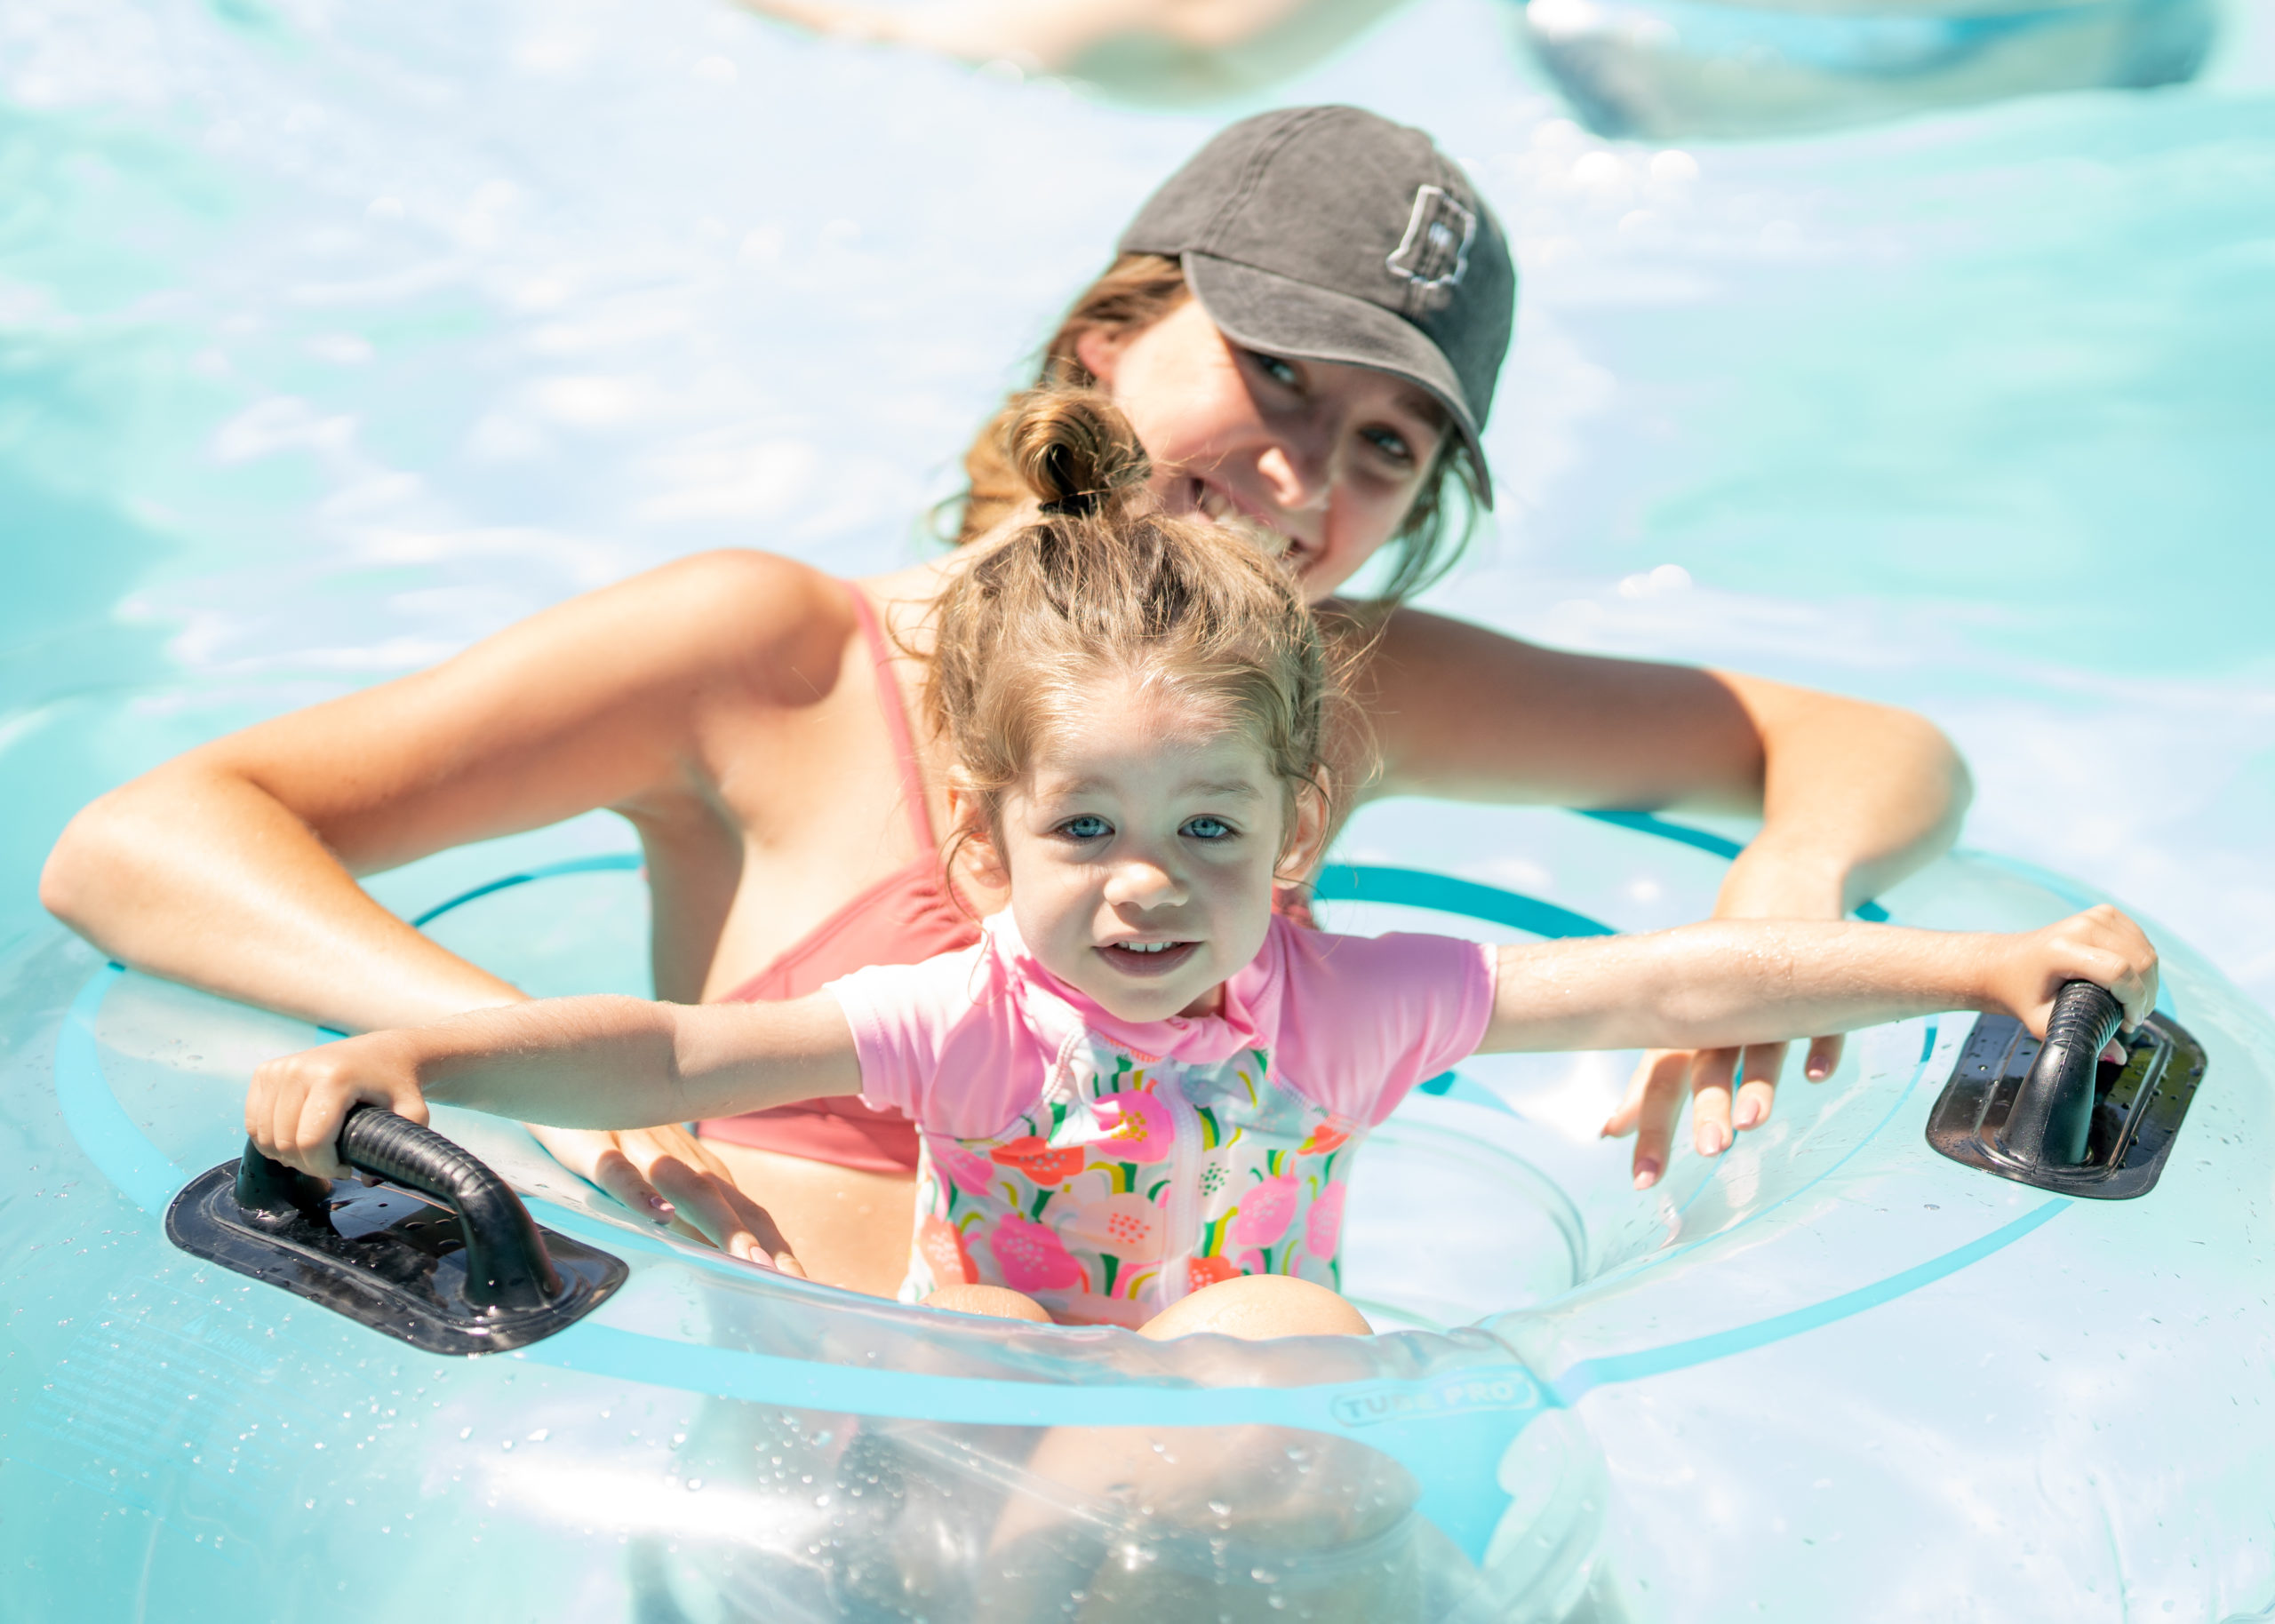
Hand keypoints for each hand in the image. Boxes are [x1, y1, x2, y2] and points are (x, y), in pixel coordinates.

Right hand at [247, 1033, 429, 1179]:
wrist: (385, 1051)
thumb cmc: (398, 1085)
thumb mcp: (412, 1114)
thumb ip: (398, 1148)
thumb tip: (368, 1180)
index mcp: (335, 1078)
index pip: (311, 1142)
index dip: (325, 1167)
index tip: (347, 1168)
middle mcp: (300, 1069)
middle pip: (285, 1143)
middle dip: (309, 1165)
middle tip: (333, 1163)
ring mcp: (279, 1068)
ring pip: (264, 1137)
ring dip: (288, 1156)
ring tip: (317, 1152)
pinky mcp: (266, 1072)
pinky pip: (253, 1123)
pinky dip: (269, 1140)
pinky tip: (297, 1140)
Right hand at [527, 1123, 805, 1275]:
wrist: (565, 1069)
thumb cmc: (616, 1131)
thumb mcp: (656, 1175)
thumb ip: (688, 1214)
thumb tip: (724, 1262)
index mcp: (701, 1174)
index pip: (752, 1215)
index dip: (780, 1250)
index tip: (807, 1288)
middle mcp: (682, 1163)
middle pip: (732, 1206)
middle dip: (766, 1247)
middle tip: (794, 1286)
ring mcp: (642, 1150)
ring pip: (688, 1188)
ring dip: (721, 1224)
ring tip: (750, 1260)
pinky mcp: (595, 1145)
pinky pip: (619, 1170)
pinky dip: (641, 1193)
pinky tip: (658, 1215)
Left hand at [1602, 843, 1849, 1189]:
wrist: (1781, 883)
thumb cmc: (1720, 969)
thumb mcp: (1685, 1017)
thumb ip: (1655, 1075)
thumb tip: (1609, 1131)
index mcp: (1686, 1025)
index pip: (1659, 1081)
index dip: (1648, 1127)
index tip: (1642, 1181)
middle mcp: (1720, 1014)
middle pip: (1706, 1066)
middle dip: (1704, 1111)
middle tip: (1706, 1153)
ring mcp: (1769, 999)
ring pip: (1759, 1044)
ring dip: (1756, 1082)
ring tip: (1752, 1122)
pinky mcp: (1817, 982)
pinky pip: (1820, 1019)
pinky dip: (1819, 1043)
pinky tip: (1816, 1075)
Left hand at [1991, 904, 2157, 1041]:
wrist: (2004, 963)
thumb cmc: (2020, 992)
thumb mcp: (2043, 1022)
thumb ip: (2081, 1038)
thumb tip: (2119, 1056)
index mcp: (2061, 950)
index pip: (2119, 971)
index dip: (2135, 1000)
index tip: (2129, 1021)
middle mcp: (2080, 927)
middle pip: (2140, 961)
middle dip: (2145, 995)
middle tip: (2130, 1017)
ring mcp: (2094, 917)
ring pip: (2146, 951)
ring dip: (2148, 982)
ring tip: (2129, 1002)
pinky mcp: (2104, 914)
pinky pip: (2141, 941)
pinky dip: (2143, 964)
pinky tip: (2128, 981)